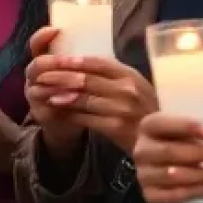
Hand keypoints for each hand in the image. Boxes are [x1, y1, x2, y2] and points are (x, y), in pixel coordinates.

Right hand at [23, 25, 83, 155]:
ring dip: (60, 82)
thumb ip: (82, 60)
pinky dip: (60, 101)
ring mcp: (34, 94)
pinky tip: (74, 98)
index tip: (56, 29)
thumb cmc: (76, 94)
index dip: (42, 37)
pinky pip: (45, 104)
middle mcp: (34, 76)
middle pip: (37, 64)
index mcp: (43, 62)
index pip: (36, 44)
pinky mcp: (39, 112)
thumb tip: (100, 37)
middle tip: (74, 62)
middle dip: (56, 62)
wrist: (68, 125)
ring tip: (80, 81)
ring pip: (40, 85)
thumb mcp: (79, 73)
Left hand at [26, 33, 157, 154]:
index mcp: (131, 75)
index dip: (72, 60)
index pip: (97, 62)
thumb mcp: (136, 87)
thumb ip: (114, 75)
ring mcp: (122, 109)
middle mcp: (127, 89)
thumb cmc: (145, 112)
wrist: (162, 143)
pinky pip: (84, 117)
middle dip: (58, 76)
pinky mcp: (115, 128)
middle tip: (40, 76)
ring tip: (42, 92)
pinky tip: (56, 110)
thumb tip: (80, 62)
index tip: (54, 59)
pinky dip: (68, 113)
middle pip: (85, 79)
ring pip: (81, 98)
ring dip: (58, 95)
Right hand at [133, 112, 202, 202]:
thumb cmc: (177, 141)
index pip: (164, 124)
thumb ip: (193, 128)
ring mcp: (143, 174)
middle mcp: (141, 150)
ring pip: (171, 175)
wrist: (159, 163)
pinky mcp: (149, 195)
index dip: (188, 126)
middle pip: (170, 152)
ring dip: (200, 175)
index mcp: (147, 127)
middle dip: (200, 154)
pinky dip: (194, 192)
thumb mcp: (181, 128)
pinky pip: (171, 196)